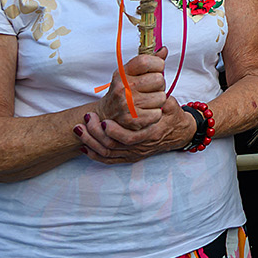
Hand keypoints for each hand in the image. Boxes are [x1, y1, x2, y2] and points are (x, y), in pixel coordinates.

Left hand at [74, 94, 193, 164]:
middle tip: (87, 119)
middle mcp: (140, 147)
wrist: (178, 133)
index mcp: (151, 134)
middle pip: (113, 146)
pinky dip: (94, 154)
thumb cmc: (173, 117)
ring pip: (106, 154)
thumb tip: (162, 97)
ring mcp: (133, 154)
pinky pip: (107, 160)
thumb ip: (167, 102)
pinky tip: (83, 145)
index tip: (104, 121)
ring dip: (90, 142)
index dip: (116, 132)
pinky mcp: (128, 157)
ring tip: (79, 128)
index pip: (130, 138)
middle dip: (96, 134)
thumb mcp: (173, 107)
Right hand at [96, 49, 169, 130]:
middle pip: (159, 80)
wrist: (106, 114)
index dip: (158, 64)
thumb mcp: (131, 73)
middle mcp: (123, 87)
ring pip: (161, 97)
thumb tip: (164, 49)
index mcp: (123, 72)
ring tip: (147, 101)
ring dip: (158, 100)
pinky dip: (155, 113)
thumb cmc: (123, 90)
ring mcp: (127, 104)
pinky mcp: (132, 120)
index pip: (147, 61)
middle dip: (159, 85)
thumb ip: (149, 60)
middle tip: (150, 89)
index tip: (155, 70)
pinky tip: (146, 111)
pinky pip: (157, 113)